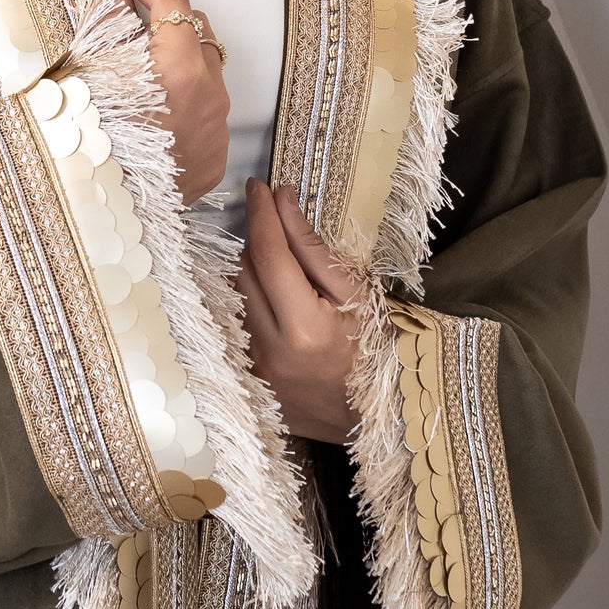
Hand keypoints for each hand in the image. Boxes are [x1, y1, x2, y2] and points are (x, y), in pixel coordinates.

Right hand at [93, 0, 229, 202]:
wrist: (102, 216)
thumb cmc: (87, 146)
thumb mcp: (89, 72)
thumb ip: (106, 18)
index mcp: (180, 69)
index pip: (171, 2)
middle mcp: (210, 96)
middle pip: (195, 32)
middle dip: (164, 14)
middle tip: (128, 6)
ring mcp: (216, 130)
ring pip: (205, 73)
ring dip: (176, 58)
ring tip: (136, 59)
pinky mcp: (213, 158)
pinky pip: (205, 113)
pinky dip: (183, 99)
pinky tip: (151, 106)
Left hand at [237, 180, 360, 440]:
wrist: (370, 421)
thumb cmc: (375, 353)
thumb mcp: (358, 297)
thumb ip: (316, 251)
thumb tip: (284, 202)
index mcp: (304, 328)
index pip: (268, 255)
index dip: (261, 215)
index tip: (258, 187)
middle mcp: (269, 349)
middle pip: (243, 271)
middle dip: (259, 242)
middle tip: (280, 229)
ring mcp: (253, 368)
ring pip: (234, 296)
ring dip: (252, 272)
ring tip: (284, 270)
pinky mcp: (246, 378)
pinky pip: (235, 322)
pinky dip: (249, 302)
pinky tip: (273, 302)